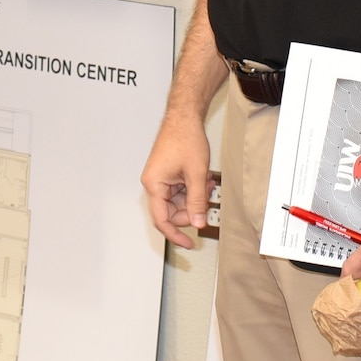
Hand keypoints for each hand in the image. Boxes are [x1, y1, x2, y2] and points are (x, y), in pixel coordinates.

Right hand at [140, 112, 212, 248]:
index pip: (162, 220)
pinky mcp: (168, 173)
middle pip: (172, 211)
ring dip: (194, 197)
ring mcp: (160, 178)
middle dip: (192, 209)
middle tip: (206, 200)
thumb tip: (198, 223)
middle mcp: (154, 182)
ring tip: (207, 184)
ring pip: (178, 201)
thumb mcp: (196, 174)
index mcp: (154, 184)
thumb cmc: (185, 138)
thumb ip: (196, 201)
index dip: (176, 235)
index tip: (188, 244)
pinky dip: (193, 188)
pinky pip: (180, 190)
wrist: (185, 117)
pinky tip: (203, 179)